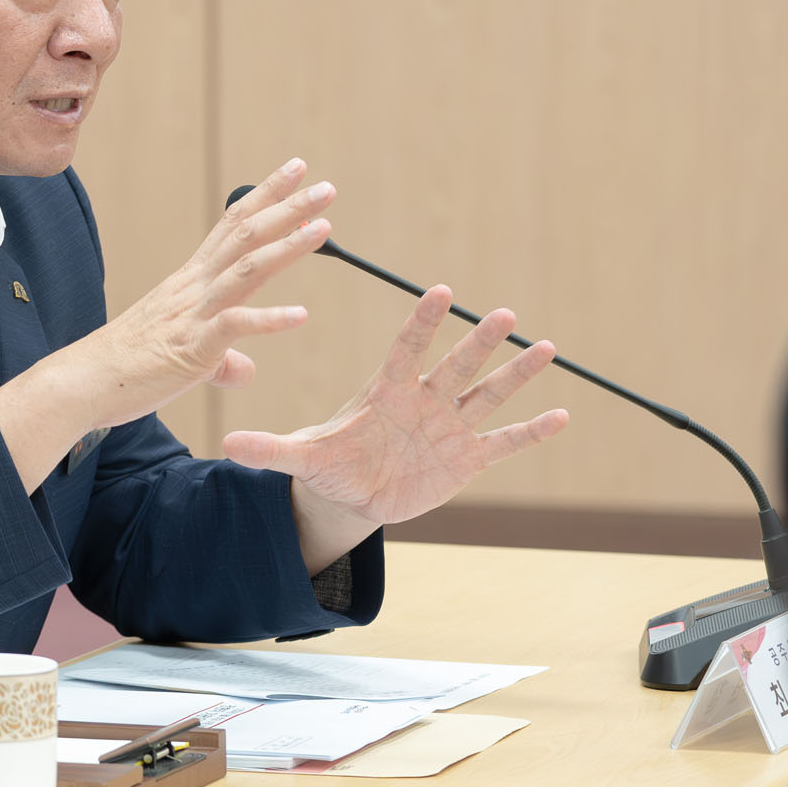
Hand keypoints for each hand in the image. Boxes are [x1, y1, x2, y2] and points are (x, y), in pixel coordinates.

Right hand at [70, 157, 336, 430]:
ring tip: (324, 226)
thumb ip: (221, 359)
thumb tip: (245, 370)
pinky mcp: (191, 347)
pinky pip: (234, 326)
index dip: (265, 196)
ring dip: (287, 244)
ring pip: (246, 268)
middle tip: (325, 186)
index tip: (295, 172)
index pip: (232, 226)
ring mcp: (193, 313)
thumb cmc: (128, 367)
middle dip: (287, 207)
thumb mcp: (184, 357)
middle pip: (245, 234)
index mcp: (190, 280)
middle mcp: (194, 287)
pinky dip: (269, 319)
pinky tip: (301, 315)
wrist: (84, 382)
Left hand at [222, 285, 568, 565]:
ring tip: (546, 347)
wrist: (355, 495)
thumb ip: (269, 448)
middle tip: (504, 313)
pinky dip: (530, 431)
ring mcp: (449, 427)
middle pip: (455, 365)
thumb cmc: (331, 464)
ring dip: (516, 373)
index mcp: (386, 391)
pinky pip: (503, 442)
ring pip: (487, 394)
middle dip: (478, 341)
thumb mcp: (301, 459)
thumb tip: (226, 443)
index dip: (422, 323)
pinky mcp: (465, 459)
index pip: (406, 349)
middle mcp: (424, 400)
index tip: (440, 291)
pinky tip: (562, 414)